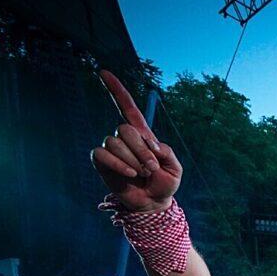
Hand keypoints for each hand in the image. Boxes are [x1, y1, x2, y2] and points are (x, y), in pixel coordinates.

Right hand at [90, 70, 181, 211]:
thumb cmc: (165, 184)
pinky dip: (118, 164)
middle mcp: (125, 139)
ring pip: (115, 142)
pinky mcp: (102, 163)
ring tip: (142, 174)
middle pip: (124, 128)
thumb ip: (166, 151)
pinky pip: (103, 154)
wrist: (153, 203)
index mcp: (142, 134)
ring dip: (132, 160)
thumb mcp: (175, 167)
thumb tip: (148, 143)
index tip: (103, 72)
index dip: (116, 90)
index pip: (127, 107)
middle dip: (141, 149)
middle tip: (152, 167)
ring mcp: (112, 150)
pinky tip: (130, 174)